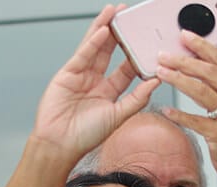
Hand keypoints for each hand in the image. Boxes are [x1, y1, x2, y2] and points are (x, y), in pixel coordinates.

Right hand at [31, 4, 159, 162]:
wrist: (60, 144)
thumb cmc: (85, 136)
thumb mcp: (118, 116)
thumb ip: (137, 98)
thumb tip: (156, 82)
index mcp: (108, 94)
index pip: (125, 70)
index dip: (135, 55)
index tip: (147, 42)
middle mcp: (94, 82)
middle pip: (110, 53)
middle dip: (119, 34)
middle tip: (129, 17)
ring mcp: (80, 76)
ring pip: (95, 48)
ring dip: (104, 28)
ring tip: (114, 12)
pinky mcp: (67, 74)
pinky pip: (83, 54)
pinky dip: (93, 42)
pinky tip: (103, 30)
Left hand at [155, 31, 216, 186]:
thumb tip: (199, 70)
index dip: (203, 47)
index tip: (185, 37)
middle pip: (210, 72)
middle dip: (184, 61)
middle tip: (165, 56)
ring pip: (202, 91)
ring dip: (179, 80)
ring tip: (161, 73)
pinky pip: (196, 121)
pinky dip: (179, 114)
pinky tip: (166, 110)